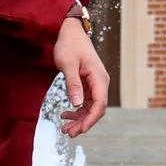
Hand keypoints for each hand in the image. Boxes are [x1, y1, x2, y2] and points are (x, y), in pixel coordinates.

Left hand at [53, 14, 108, 141]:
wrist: (71, 32)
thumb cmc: (69, 45)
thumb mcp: (68, 64)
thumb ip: (73, 84)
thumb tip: (77, 104)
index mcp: (99, 78)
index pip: (100, 104)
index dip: (91, 119)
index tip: (80, 130)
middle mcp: (100, 82)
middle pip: (96, 109)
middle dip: (83, 123)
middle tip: (68, 133)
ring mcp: (95, 83)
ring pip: (91, 107)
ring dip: (79, 119)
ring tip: (65, 128)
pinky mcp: (89, 83)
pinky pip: (86, 101)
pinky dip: (77, 110)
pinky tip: (65, 115)